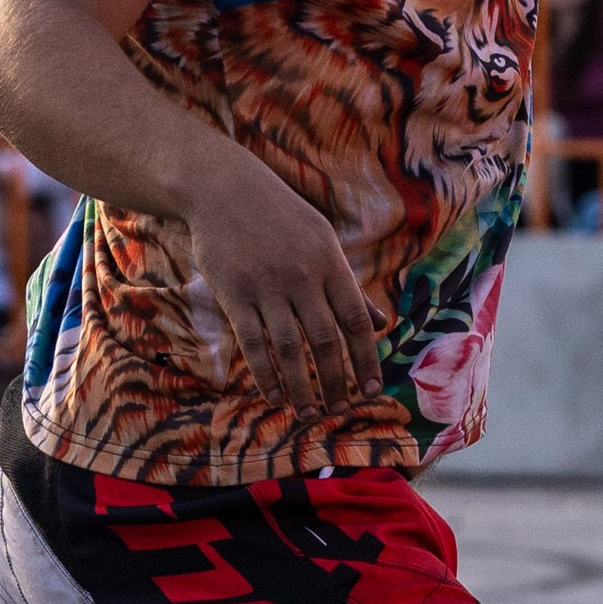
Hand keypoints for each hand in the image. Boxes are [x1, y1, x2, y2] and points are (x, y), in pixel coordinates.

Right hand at [181, 135, 382, 414]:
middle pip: (326, 340)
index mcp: (330, 263)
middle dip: (337, 381)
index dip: (367, 358)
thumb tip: (379, 323)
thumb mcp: (322, 241)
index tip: (373, 390)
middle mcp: (302, 277)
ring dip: (303, 387)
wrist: (223, 189)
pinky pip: (253, 343)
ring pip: (290, 348)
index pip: (356, 320)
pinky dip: (266, 374)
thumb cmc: (280, 217)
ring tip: (310, 414)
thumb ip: (348, 285)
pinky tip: (275, 396)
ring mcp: (267, 286)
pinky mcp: (234, 294)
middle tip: (341, 411)